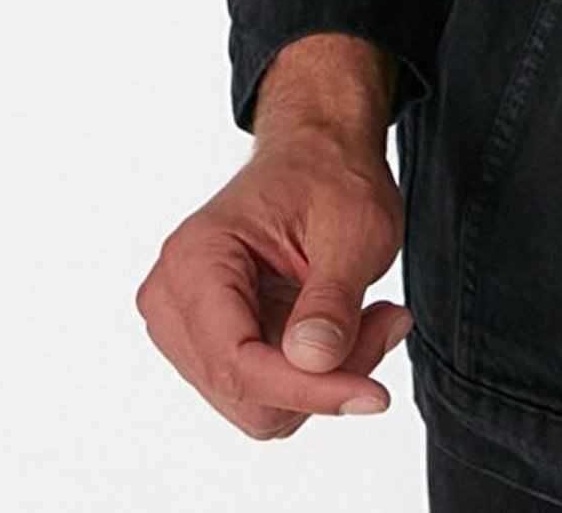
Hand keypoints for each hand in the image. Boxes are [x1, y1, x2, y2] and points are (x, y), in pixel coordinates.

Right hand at [135, 123, 412, 440]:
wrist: (316, 156)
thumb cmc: (329, 176)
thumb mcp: (353, 226)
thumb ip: (332, 297)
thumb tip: (312, 360)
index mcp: (195, 261)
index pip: (235, 364)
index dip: (306, 389)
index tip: (373, 394)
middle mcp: (174, 302)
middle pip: (249, 394)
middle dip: (325, 377)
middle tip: (387, 320)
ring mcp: (189, 330)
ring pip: (262, 406)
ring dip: (326, 377)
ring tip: (369, 314)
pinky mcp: (213, 348)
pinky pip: (268, 396)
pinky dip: (316, 375)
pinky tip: (344, 325)